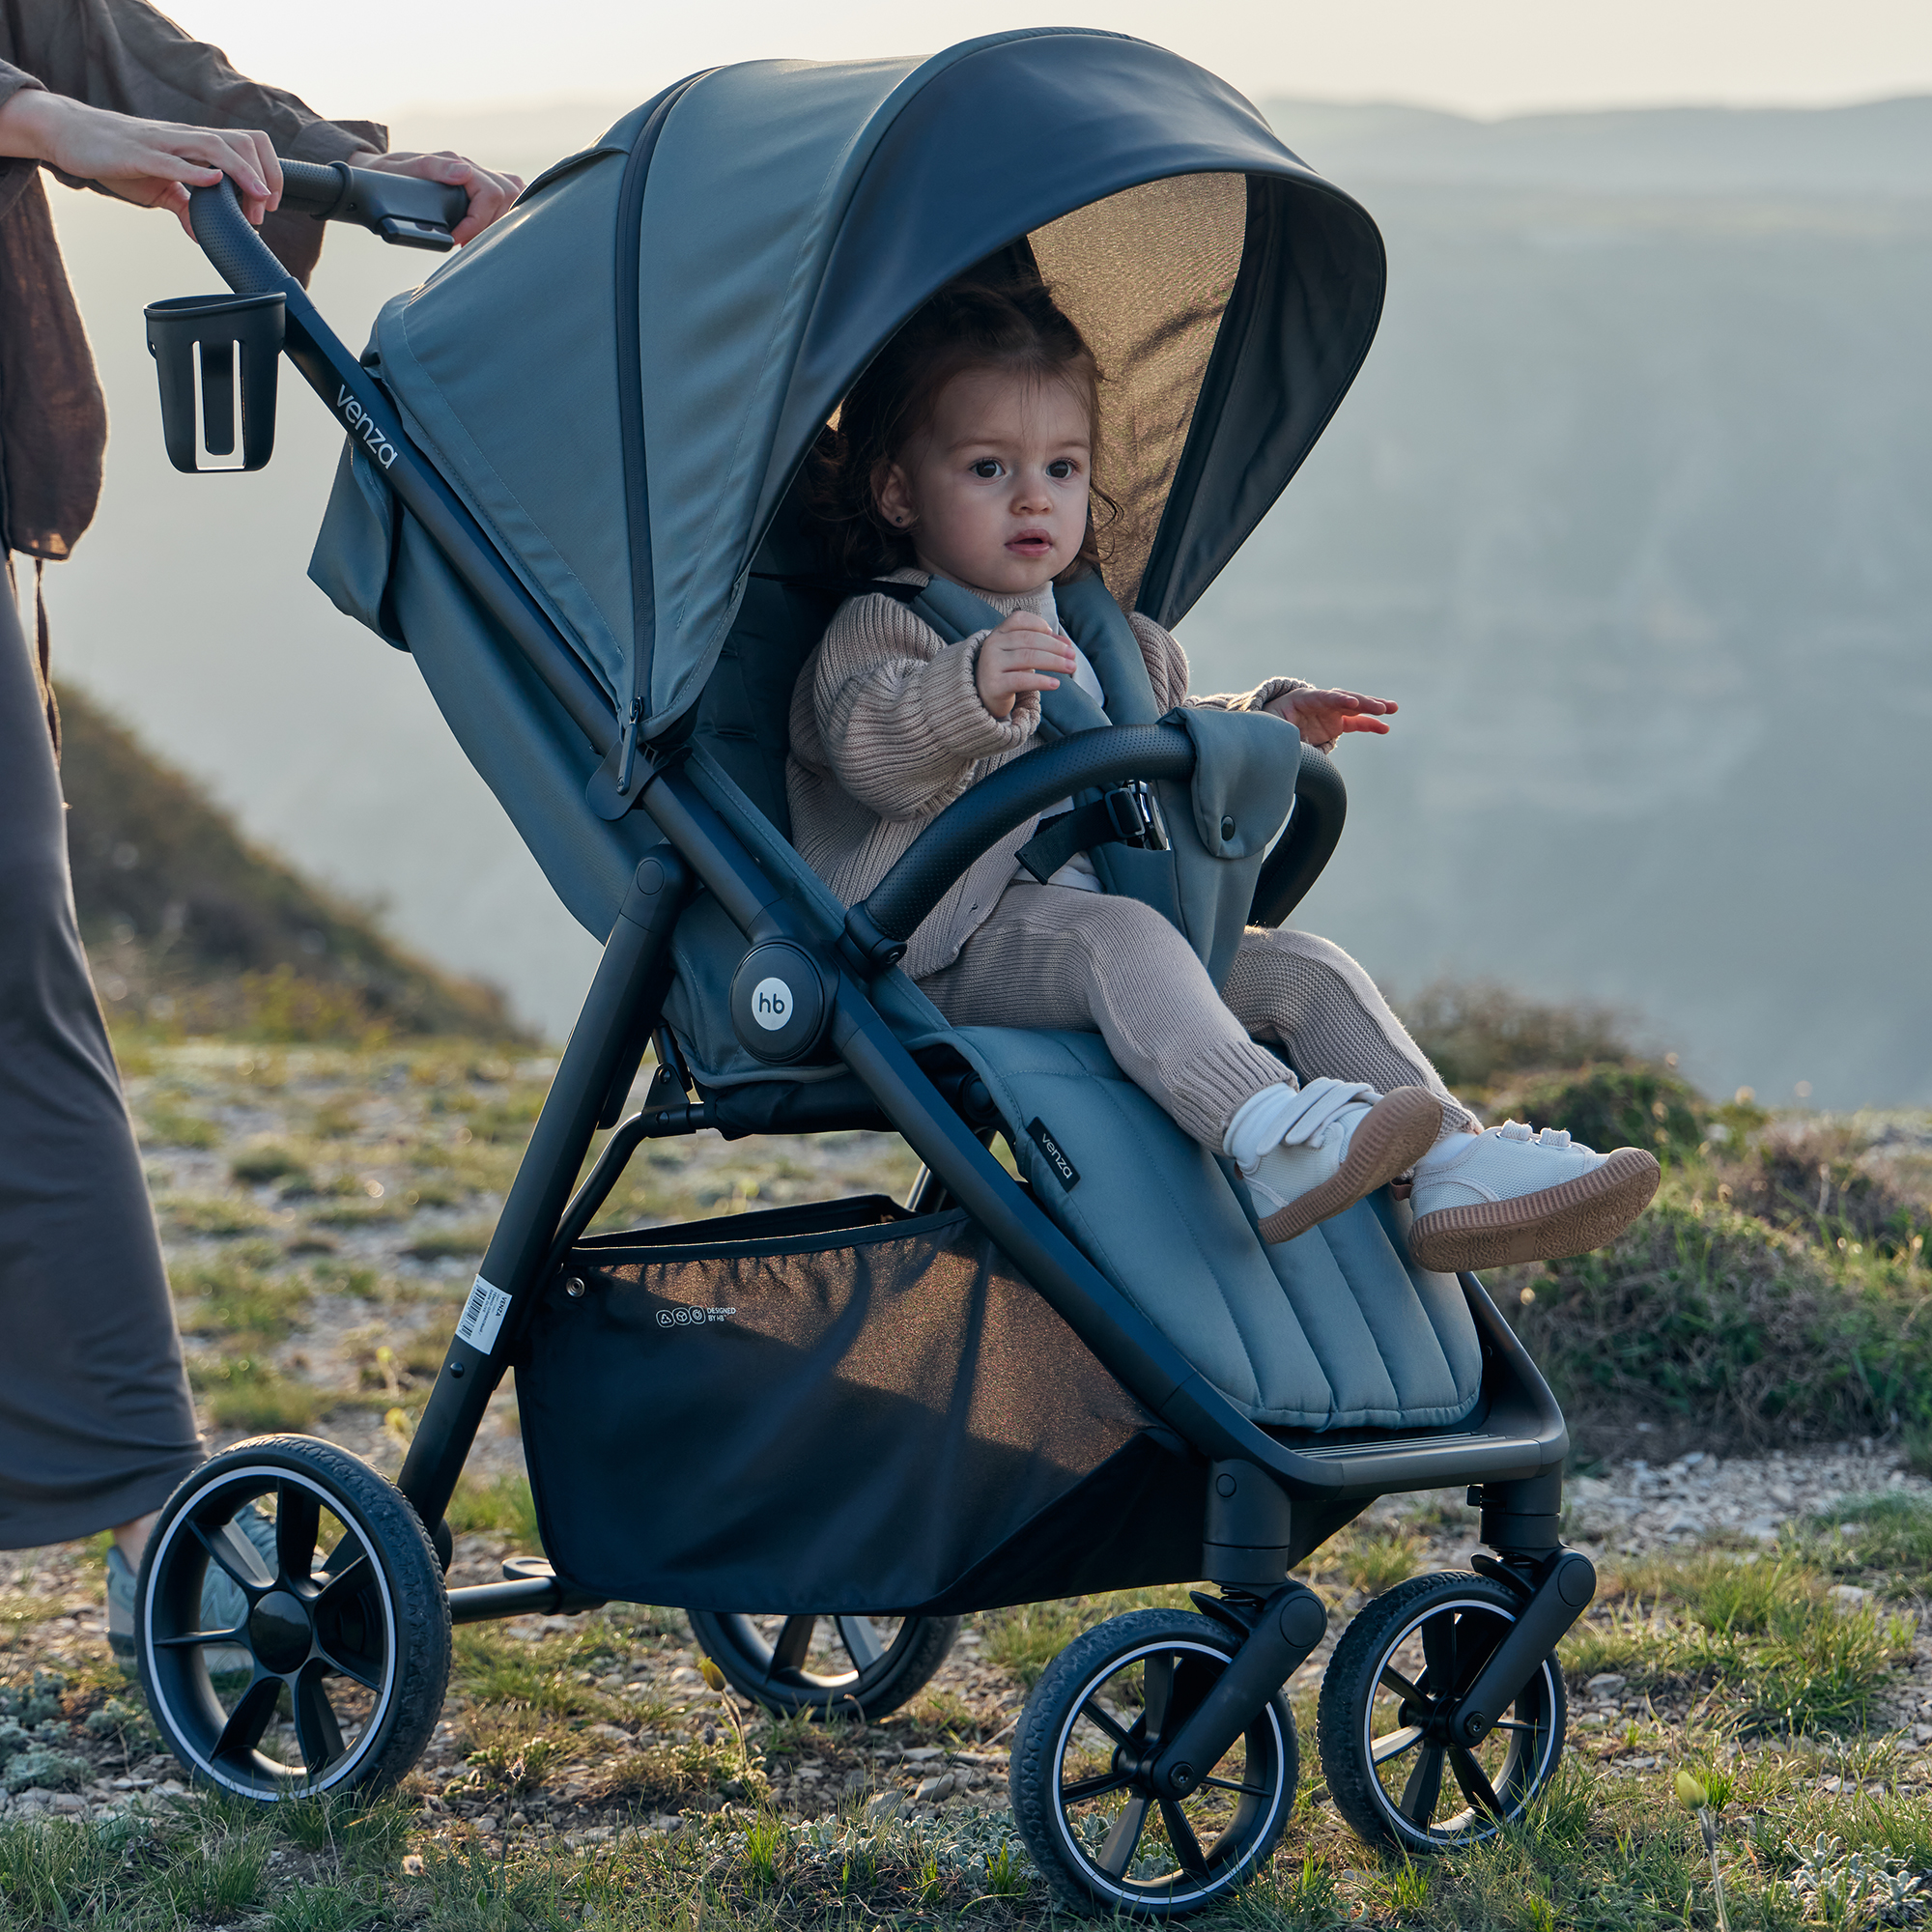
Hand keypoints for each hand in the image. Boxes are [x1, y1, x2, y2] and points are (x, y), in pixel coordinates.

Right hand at [0, 90, 280, 232]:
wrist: (71, 134)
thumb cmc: (117, 156)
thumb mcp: (159, 185)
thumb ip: (184, 206)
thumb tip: (201, 233)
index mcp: (194, 145)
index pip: (246, 144)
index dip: (268, 172)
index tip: (270, 205)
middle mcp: (185, 138)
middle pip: (241, 142)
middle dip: (261, 177)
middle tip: (261, 213)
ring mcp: (164, 143)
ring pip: (214, 146)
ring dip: (242, 174)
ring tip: (256, 200)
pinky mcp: (140, 153)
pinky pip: (173, 160)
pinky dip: (198, 171)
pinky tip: (215, 181)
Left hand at [362, 150, 524, 243]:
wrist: (379, 172)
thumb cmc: (389, 174)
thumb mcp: (402, 169)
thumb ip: (434, 169)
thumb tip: (464, 173)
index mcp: (456, 164)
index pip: (490, 194)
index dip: (477, 222)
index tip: (458, 240)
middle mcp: (472, 169)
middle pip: (508, 194)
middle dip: (492, 224)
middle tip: (468, 242)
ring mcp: (479, 177)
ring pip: (514, 194)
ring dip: (503, 220)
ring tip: (479, 238)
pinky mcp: (480, 188)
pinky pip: (509, 197)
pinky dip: (507, 214)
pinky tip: (491, 230)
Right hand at [976, 611, 1074, 720]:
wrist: (982, 696)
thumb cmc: (1006, 671)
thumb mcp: (1021, 653)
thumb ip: (1041, 645)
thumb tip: (1067, 643)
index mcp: (999, 633)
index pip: (1020, 619)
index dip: (1040, 624)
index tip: (1055, 635)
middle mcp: (993, 645)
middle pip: (1029, 639)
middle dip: (1055, 647)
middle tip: (1073, 655)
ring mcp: (992, 664)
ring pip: (1028, 657)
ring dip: (1054, 662)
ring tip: (1071, 668)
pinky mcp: (995, 685)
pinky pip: (1022, 680)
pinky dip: (1041, 681)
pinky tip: (1056, 684)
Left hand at [1264, 686, 1396, 745]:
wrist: (1271, 727)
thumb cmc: (1269, 724)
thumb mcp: (1271, 728)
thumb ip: (1283, 734)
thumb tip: (1291, 744)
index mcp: (1302, 699)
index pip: (1322, 697)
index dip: (1337, 700)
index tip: (1351, 704)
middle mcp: (1320, 702)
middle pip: (1344, 699)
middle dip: (1362, 702)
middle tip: (1380, 707)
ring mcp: (1330, 712)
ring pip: (1355, 707)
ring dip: (1373, 707)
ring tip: (1392, 709)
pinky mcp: (1336, 723)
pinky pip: (1356, 722)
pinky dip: (1370, 724)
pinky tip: (1385, 728)